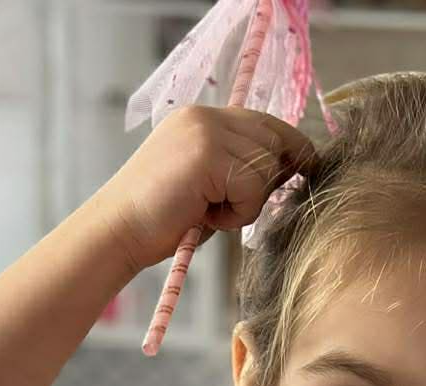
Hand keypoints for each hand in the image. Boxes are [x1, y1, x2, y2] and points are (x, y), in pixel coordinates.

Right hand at [107, 105, 318, 271]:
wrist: (118, 231)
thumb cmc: (161, 220)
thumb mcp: (209, 186)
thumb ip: (243, 168)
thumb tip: (291, 167)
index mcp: (202, 118)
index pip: (265, 121)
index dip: (290, 146)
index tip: (306, 168)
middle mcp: (204, 115)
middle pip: (273, 139)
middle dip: (269, 180)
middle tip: (231, 209)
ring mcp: (205, 130)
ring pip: (266, 164)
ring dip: (249, 201)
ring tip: (213, 213)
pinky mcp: (207, 153)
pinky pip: (253, 185)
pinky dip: (239, 212)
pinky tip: (207, 216)